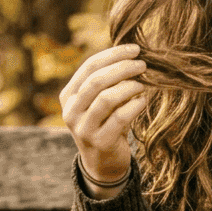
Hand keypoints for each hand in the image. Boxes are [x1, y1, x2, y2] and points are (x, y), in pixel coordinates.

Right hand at [60, 43, 147, 193]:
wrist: (102, 162)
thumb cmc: (105, 123)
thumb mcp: (98, 101)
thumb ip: (107, 81)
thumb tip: (132, 55)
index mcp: (68, 95)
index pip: (89, 66)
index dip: (113, 54)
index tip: (134, 49)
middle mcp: (71, 111)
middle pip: (97, 80)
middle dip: (123, 68)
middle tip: (142, 65)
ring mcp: (83, 128)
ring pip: (107, 98)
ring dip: (129, 87)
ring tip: (143, 85)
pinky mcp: (100, 142)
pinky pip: (120, 118)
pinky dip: (135, 106)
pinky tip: (143, 102)